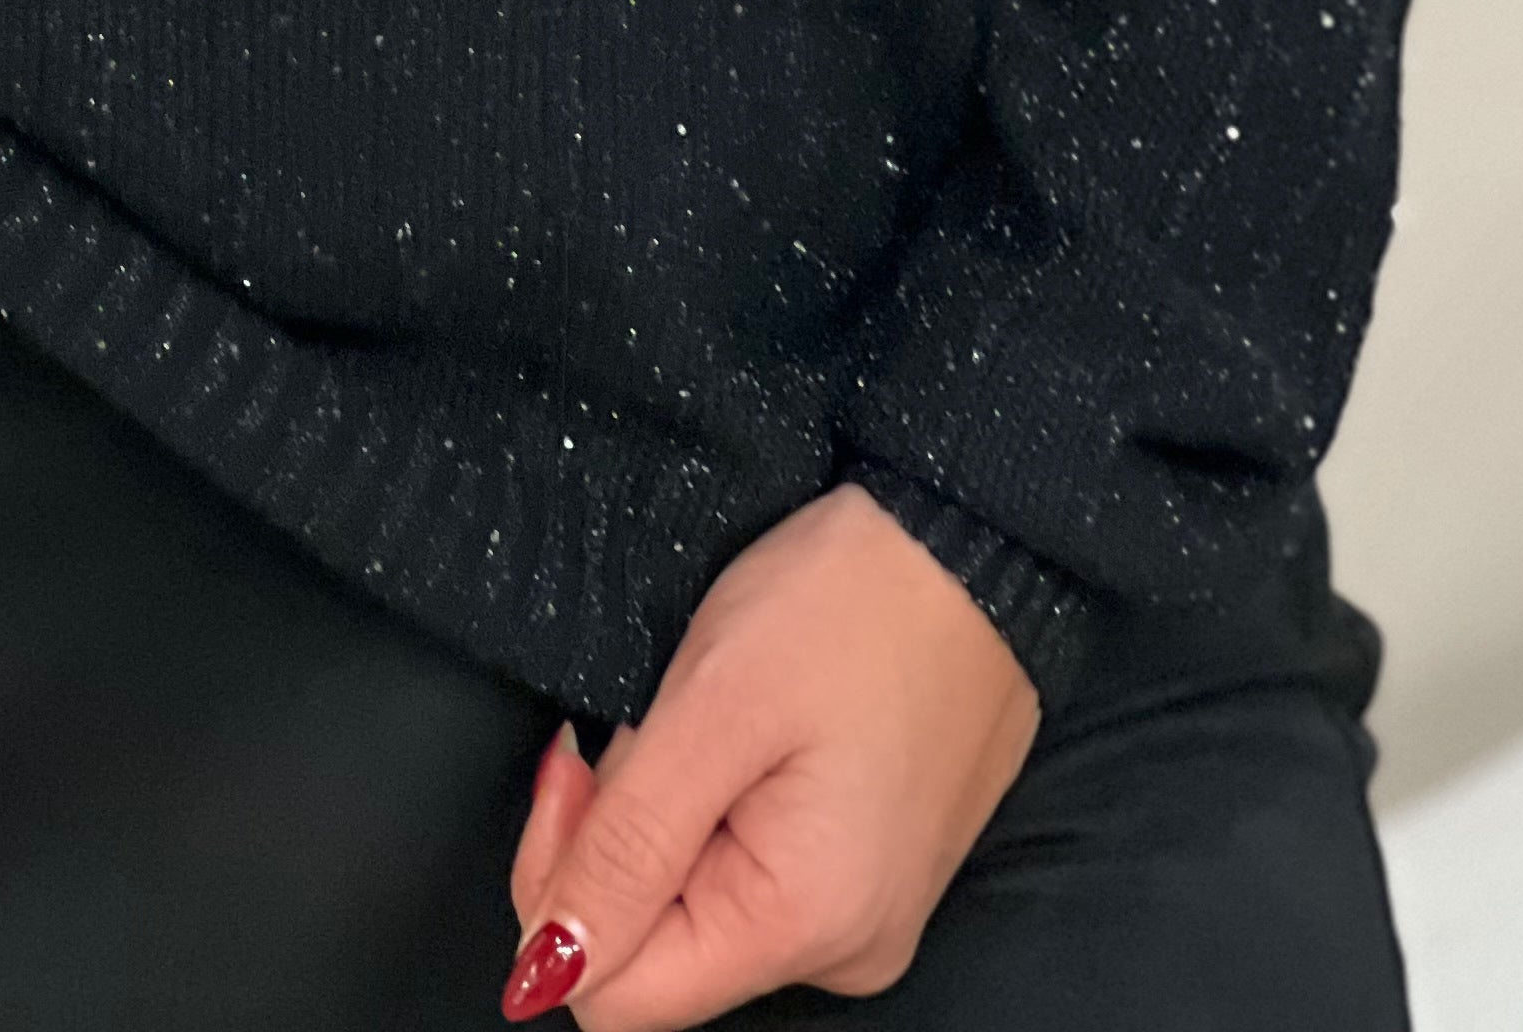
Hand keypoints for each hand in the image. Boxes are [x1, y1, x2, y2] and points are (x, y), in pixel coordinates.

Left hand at [499, 484, 1038, 1023]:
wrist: (977, 537)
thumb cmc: (854, 602)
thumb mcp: (714, 707)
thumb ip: (626, 847)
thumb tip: (545, 972)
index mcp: (802, 926)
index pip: (614, 995)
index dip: (559, 887)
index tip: (575, 765)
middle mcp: (843, 950)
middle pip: (656, 950)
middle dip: (619, 835)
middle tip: (652, 719)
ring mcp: (864, 914)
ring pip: (699, 905)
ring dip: (669, 814)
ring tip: (713, 710)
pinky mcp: (870, 871)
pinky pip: (754, 871)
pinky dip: (719, 805)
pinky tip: (748, 727)